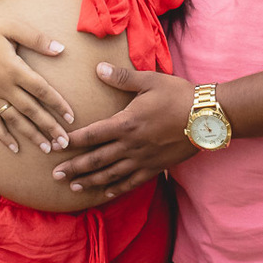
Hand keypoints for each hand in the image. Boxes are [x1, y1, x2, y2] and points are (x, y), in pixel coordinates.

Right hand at [0, 16, 74, 154]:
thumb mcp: (12, 27)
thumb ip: (37, 39)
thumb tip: (60, 50)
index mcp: (14, 68)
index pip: (42, 90)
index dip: (58, 104)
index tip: (71, 117)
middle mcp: (3, 86)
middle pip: (31, 110)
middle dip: (49, 127)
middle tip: (65, 142)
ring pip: (14, 120)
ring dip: (31, 135)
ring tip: (47, 148)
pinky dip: (3, 136)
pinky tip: (15, 148)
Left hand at [51, 63, 197, 197]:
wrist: (208, 116)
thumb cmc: (179, 95)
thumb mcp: (150, 81)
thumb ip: (122, 77)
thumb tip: (98, 68)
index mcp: (127, 123)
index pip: (92, 134)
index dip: (72, 141)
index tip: (55, 146)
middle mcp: (131, 145)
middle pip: (97, 159)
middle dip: (75, 167)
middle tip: (55, 175)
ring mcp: (143, 159)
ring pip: (111, 174)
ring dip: (91, 181)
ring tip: (74, 187)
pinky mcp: (156, 167)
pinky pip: (132, 182)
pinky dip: (117, 189)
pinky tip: (105, 193)